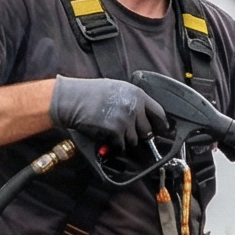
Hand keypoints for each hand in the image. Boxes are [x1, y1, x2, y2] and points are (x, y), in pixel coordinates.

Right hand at [48, 77, 163, 150]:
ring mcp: (126, 119)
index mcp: (137, 94)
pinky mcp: (116, 131)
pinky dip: (115, 145)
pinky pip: (122, 145)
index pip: (159, 113)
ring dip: (125, 140)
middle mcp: (134, 106)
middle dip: (140, 135)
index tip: (163, 131)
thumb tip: (146, 115)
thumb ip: (133, 100)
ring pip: (135, 140)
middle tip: (128, 134)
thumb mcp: (117, 88)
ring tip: (113, 132)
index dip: (161, 124)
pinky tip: (107, 137)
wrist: (71, 99)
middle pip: (148, 130)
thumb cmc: (90, 93)